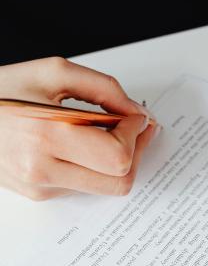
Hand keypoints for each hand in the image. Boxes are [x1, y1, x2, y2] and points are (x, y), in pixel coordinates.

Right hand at [0, 57, 158, 200]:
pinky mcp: (38, 193)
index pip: (117, 155)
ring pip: (106, 187)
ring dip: (119, 160)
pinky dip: (95, 165)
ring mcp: (39, 186)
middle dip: (136, 151)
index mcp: (45, 135)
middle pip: (119, 180)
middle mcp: (41, 170)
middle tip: (137, 128)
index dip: (136, 133)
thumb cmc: (2, 90)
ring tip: (112, 132)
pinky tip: (85, 143)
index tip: (136, 116)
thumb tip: (137, 113)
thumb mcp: (54, 72)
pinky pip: (85, 185)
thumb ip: (104, 88)